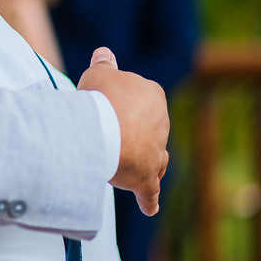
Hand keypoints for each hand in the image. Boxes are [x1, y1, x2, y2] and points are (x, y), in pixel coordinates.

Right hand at [76, 47, 169, 216]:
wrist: (105, 129)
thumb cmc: (102, 98)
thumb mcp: (99, 74)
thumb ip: (104, 65)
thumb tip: (105, 53)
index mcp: (152, 95)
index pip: (140, 97)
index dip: (121, 101)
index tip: (103, 104)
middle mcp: (161, 124)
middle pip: (148, 129)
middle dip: (134, 133)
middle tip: (109, 135)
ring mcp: (156, 153)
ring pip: (155, 159)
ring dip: (146, 162)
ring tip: (133, 166)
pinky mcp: (146, 179)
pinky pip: (149, 192)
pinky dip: (148, 200)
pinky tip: (149, 207)